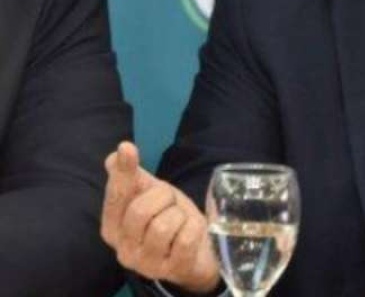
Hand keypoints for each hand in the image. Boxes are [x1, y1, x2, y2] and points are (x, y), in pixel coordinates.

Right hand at [100, 142, 219, 293]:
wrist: (197, 252)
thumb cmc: (169, 218)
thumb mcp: (151, 195)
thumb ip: (133, 177)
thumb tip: (114, 156)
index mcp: (112, 228)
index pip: (116, 197)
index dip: (123, 173)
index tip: (127, 147)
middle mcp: (123, 250)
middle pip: (141, 210)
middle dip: (163, 197)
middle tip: (171, 204)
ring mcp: (147, 265)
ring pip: (164, 225)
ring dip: (179, 215)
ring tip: (181, 221)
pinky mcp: (173, 270)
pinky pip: (185, 239)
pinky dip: (193, 228)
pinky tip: (191, 232)